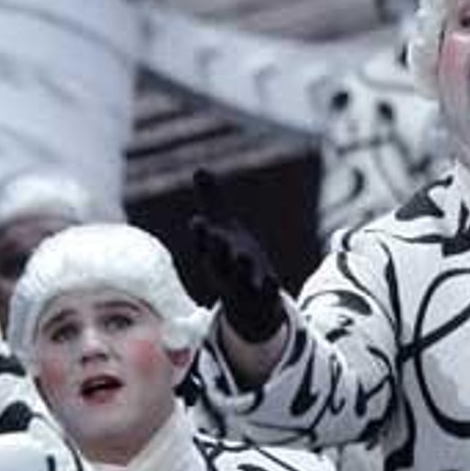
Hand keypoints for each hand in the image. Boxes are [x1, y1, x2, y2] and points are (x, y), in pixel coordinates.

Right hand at [187, 170, 284, 343]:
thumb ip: (212, 200)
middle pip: (217, 260)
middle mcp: (224, 270)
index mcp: (213, 252)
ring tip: (242, 256)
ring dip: (240, 268)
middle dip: (216, 249)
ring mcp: (242, 286)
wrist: (248, 301)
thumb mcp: (222, 227)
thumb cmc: (231, 257)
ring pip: (239, 278)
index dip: (200, 233)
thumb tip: (199, 168)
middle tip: (215, 237)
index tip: (197, 221)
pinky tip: (272, 281)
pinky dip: (267, 288)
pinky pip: (264, 294)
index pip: (203, 242)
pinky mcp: (262, 297)